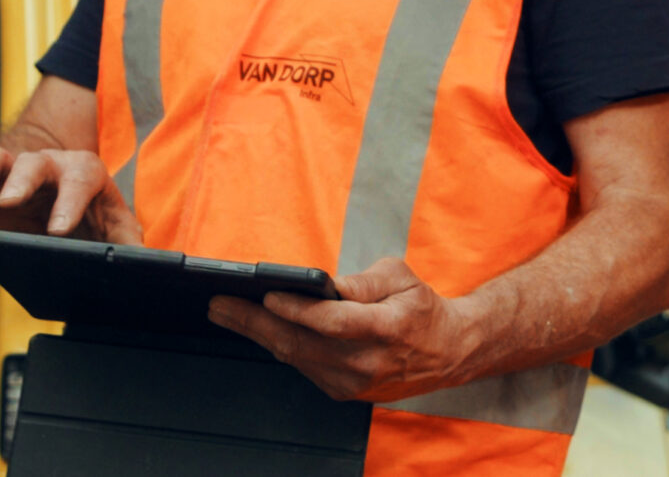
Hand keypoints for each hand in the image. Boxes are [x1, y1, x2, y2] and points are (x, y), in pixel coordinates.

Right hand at [0, 145, 143, 243]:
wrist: (70, 206)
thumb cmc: (94, 213)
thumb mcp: (116, 228)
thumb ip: (128, 242)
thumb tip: (142, 262)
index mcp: (83, 173)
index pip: (80, 179)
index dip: (69, 202)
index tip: (58, 230)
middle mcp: (48, 167)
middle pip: (35, 164)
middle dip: (23, 182)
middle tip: (11, 202)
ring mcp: (16, 174)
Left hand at [207, 257, 482, 401]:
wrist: (447, 352)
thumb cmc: (422, 309)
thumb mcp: (401, 278)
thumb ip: (362, 282)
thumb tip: (324, 285)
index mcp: (386, 328)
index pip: (333, 321)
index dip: (297, 309)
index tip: (267, 294)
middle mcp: (367, 361)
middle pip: (301, 343)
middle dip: (254, 323)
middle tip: (221, 305)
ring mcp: (354, 382)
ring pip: (296, 358)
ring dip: (257, 335)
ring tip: (226, 314)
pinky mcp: (345, 391)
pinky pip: (303, 367)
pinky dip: (278, 346)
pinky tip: (258, 330)